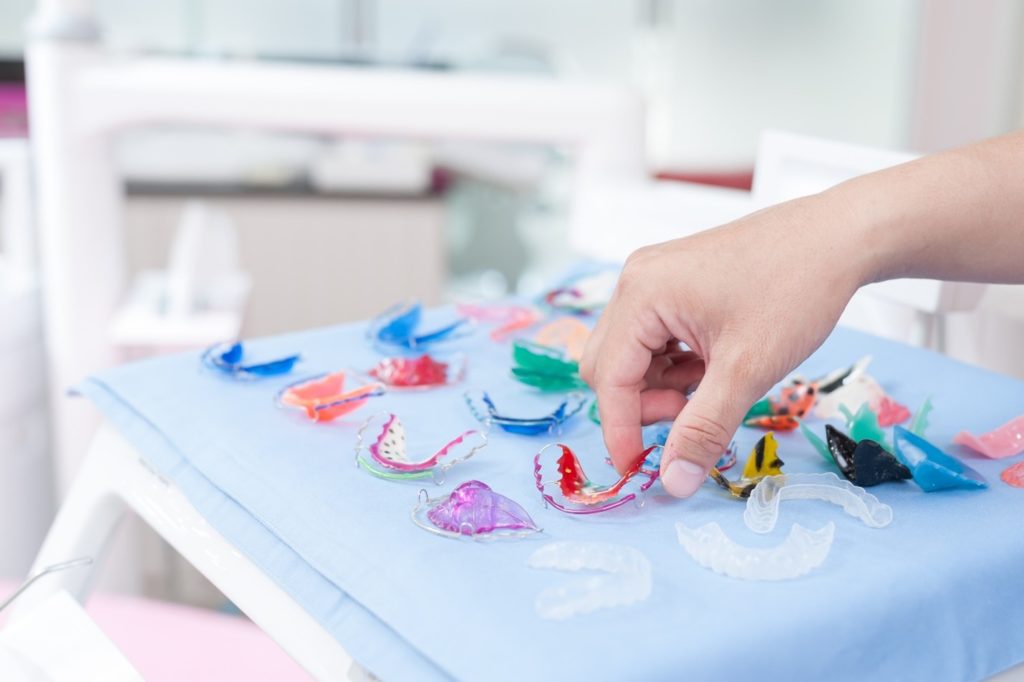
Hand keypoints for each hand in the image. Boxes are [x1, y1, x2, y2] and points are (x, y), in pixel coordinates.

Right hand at [580, 192, 866, 497]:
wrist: (839, 236)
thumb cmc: (795, 291)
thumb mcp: (747, 370)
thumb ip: (703, 429)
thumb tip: (673, 483)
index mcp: (641, 295)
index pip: (609, 378)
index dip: (620, 431)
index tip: (639, 472)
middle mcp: (636, 281)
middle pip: (608, 365)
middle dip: (641, 404)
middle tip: (691, 416)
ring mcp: (654, 278)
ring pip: (631, 355)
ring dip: (662, 386)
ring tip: (715, 385)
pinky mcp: (673, 282)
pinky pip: (652, 338)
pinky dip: (674, 365)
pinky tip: (714, 365)